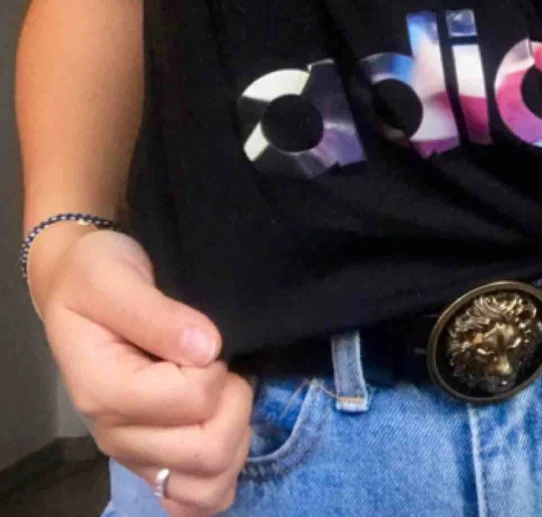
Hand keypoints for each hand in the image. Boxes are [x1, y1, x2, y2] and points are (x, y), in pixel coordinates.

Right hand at [30, 225, 252, 516]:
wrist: (76, 285)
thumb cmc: (96, 276)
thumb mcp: (115, 279)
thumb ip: (158, 315)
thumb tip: (207, 348)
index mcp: (105, 391)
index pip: (192, 401)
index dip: (214, 367)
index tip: (205, 338)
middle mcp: (116, 434)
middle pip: (207, 451)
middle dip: (234, 402)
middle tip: (224, 364)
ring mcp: (135, 452)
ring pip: (210, 483)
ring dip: (236, 436)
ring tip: (225, 393)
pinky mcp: (152, 459)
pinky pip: (197, 498)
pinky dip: (222, 470)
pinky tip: (222, 426)